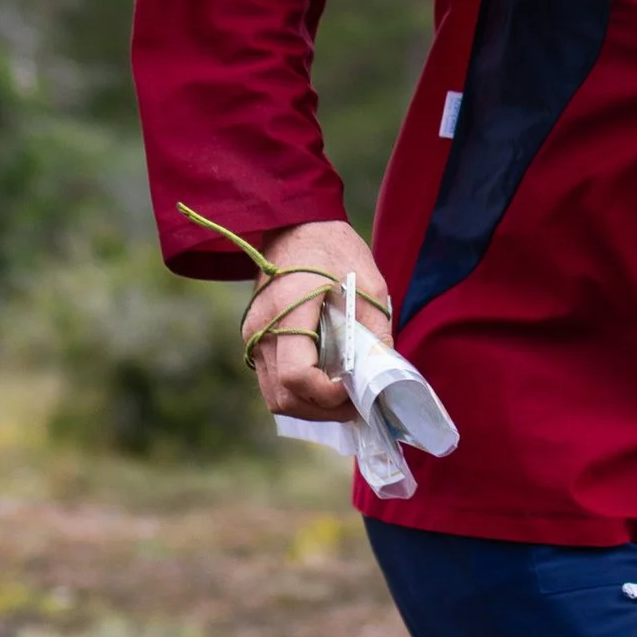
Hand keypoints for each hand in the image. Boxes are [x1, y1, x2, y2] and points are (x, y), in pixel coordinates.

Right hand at [244, 220, 392, 420]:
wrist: (297, 225)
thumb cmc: (335, 250)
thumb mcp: (368, 285)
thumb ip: (374, 333)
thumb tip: (382, 379)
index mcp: (289, 308)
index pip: (297, 376)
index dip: (328, 396)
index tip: (354, 390)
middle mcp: (262, 327)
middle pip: (284, 398)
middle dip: (323, 411)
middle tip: (356, 403)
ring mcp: (254, 336)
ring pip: (276, 398)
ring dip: (311, 408)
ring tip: (343, 398)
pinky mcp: (256, 340)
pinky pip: (273, 384)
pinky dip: (300, 395)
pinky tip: (326, 385)